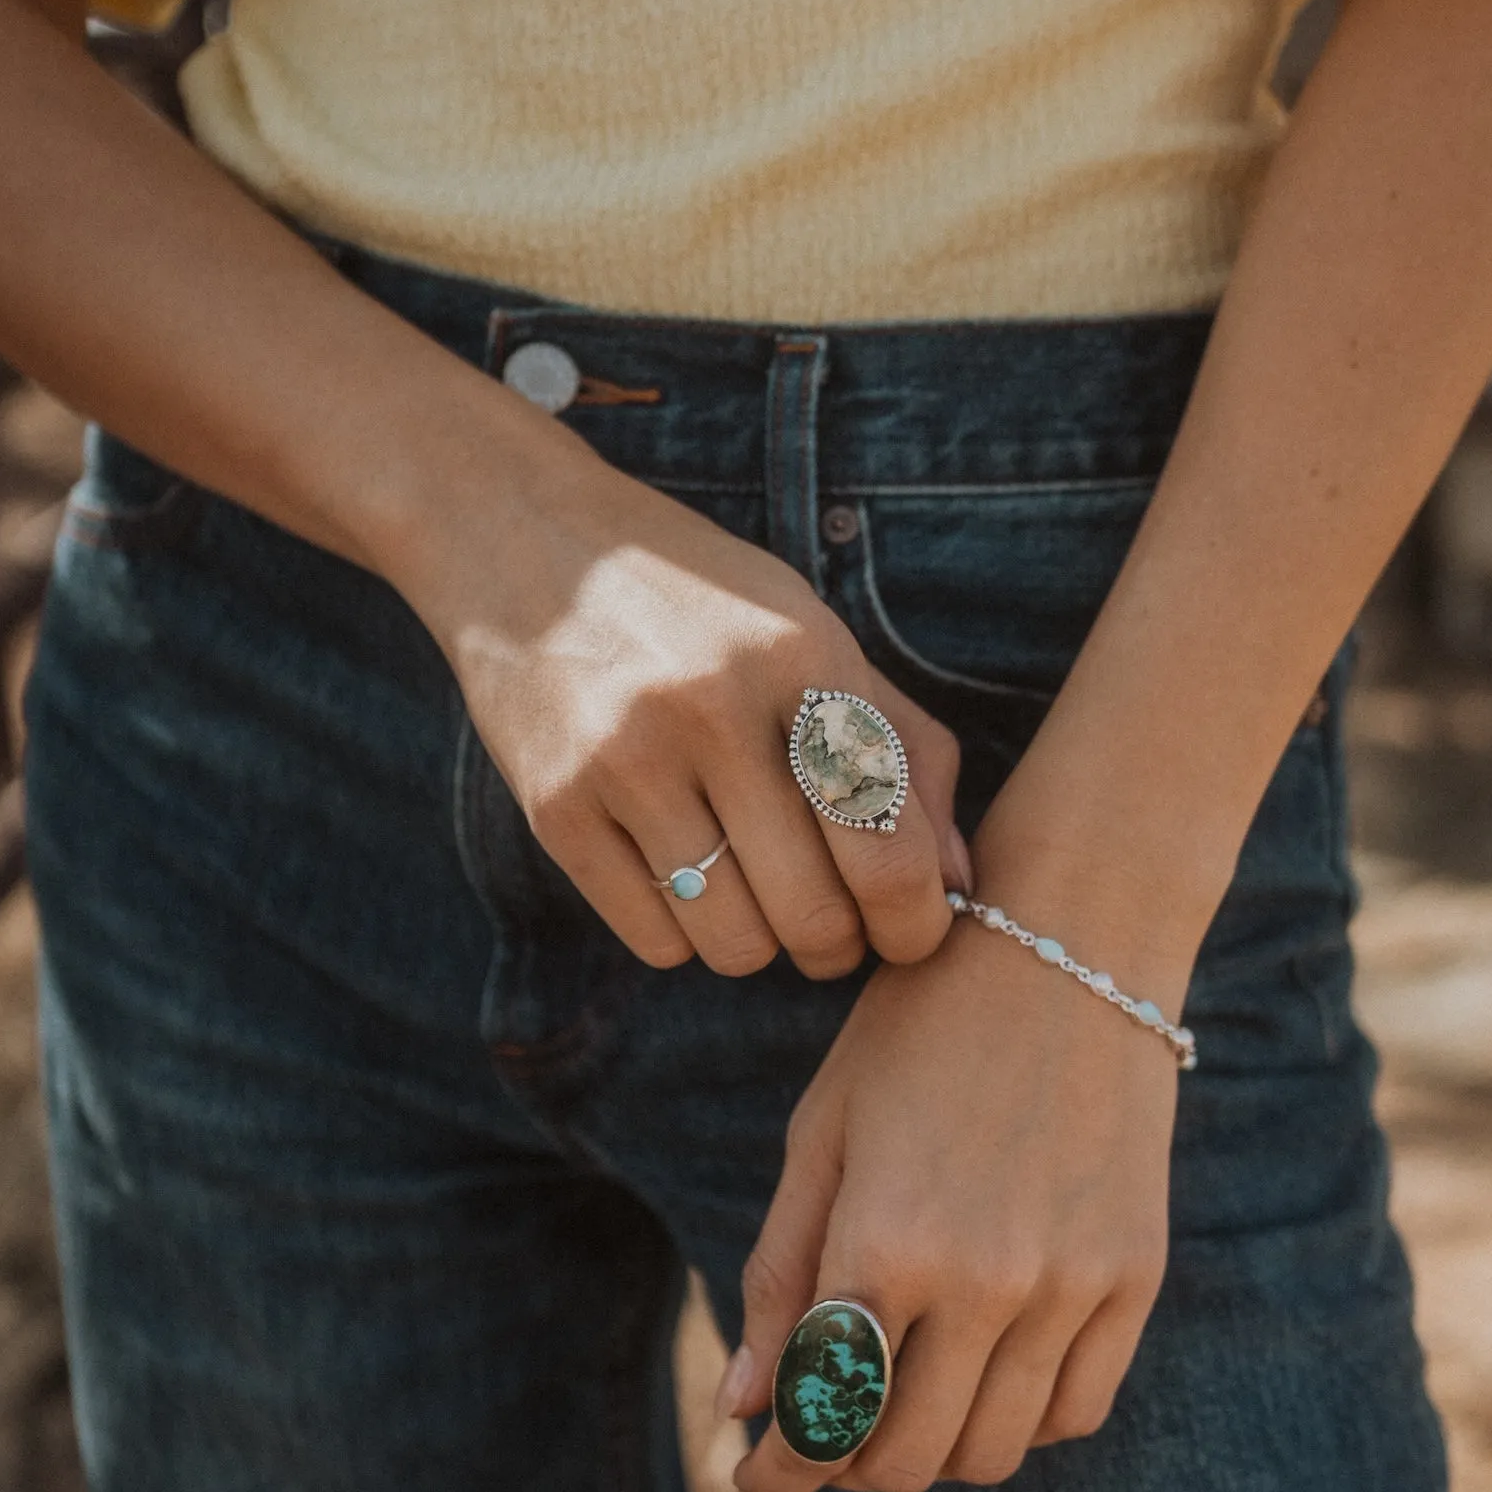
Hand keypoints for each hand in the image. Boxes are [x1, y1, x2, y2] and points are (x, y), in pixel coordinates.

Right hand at [413, 424, 965, 979]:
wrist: (528, 543)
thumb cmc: (704, 606)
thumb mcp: (817, 638)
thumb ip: (905, 751)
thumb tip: (963, 882)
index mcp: (803, 660)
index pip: (887, 847)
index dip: (915, 921)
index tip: (910, 929)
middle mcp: (714, 708)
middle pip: (812, 916)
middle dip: (838, 948)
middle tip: (831, 930)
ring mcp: (626, 759)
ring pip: (732, 944)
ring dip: (759, 946)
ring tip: (752, 895)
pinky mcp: (556, 806)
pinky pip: (653, 939)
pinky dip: (683, 935)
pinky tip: (682, 878)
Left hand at [723, 904, 1182, 1491]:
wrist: (1073, 946)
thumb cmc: (920, 1030)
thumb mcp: (821, 1137)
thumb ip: (780, 1278)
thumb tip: (743, 1410)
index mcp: (884, 1243)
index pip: (819, 1420)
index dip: (778, 1472)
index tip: (756, 1475)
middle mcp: (984, 1282)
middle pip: (903, 1458)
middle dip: (845, 1466)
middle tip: (825, 1433)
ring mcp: (1071, 1285)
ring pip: (992, 1453)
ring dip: (933, 1453)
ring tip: (903, 1401)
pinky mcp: (1136, 1278)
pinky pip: (1076, 1410)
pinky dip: (1022, 1421)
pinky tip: (986, 1375)